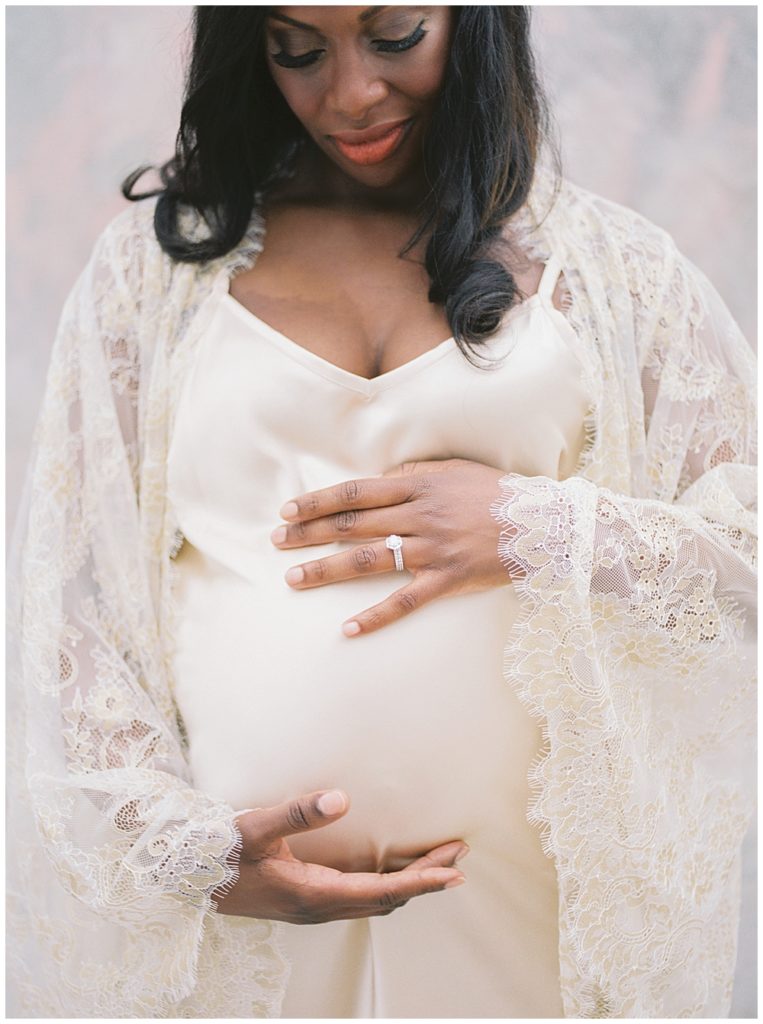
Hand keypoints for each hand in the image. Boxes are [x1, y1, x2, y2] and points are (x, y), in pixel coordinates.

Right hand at [214, 789, 467, 923]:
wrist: (185, 877)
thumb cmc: (220, 852)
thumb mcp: (256, 826)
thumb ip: (298, 812)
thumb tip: (343, 798)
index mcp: (314, 894)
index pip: (382, 892)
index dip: (421, 881)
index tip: (454, 873)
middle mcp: (320, 906)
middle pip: (388, 897)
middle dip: (426, 878)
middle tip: (460, 855)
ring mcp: (314, 905)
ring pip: (376, 899)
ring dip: (410, 880)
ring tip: (440, 859)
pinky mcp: (307, 897)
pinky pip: (359, 894)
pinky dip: (386, 881)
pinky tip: (393, 864)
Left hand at [270, 458, 512, 635]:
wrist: (543, 523)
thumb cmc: (496, 493)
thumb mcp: (454, 471)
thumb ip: (414, 474)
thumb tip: (378, 479)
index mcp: (418, 485)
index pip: (355, 492)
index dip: (318, 501)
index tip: (287, 510)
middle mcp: (420, 516)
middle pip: (353, 525)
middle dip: (309, 534)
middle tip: (275, 542)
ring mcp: (433, 550)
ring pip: (369, 561)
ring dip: (327, 570)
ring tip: (293, 579)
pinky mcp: (449, 580)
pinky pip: (405, 602)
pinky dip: (375, 616)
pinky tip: (346, 629)